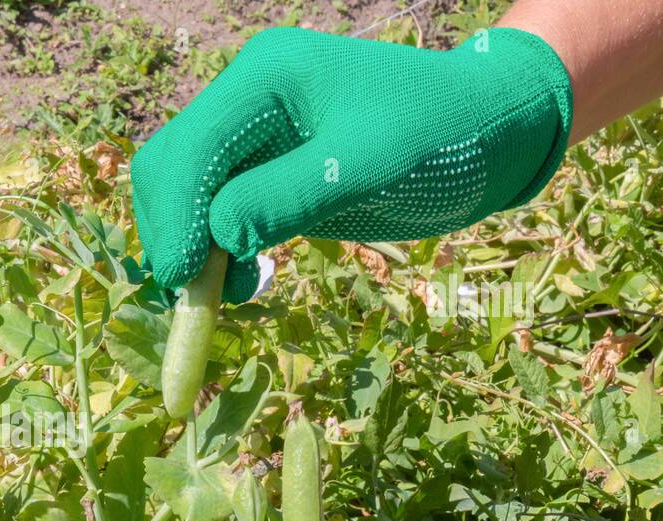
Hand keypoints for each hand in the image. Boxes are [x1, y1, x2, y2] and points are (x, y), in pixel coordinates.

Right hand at [131, 26, 571, 300]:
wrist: (492, 130)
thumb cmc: (443, 138)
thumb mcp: (369, 167)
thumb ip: (287, 196)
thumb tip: (217, 234)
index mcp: (265, 79)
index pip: (188, 152)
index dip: (176, 219)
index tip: (183, 283)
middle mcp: (246, 99)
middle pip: (170, 169)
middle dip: (173, 235)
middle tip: (195, 300)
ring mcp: (252, 134)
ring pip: (184, 193)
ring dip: (189, 247)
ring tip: (223, 294)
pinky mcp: (264, 168)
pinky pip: (213, 209)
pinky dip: (212, 249)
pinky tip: (240, 278)